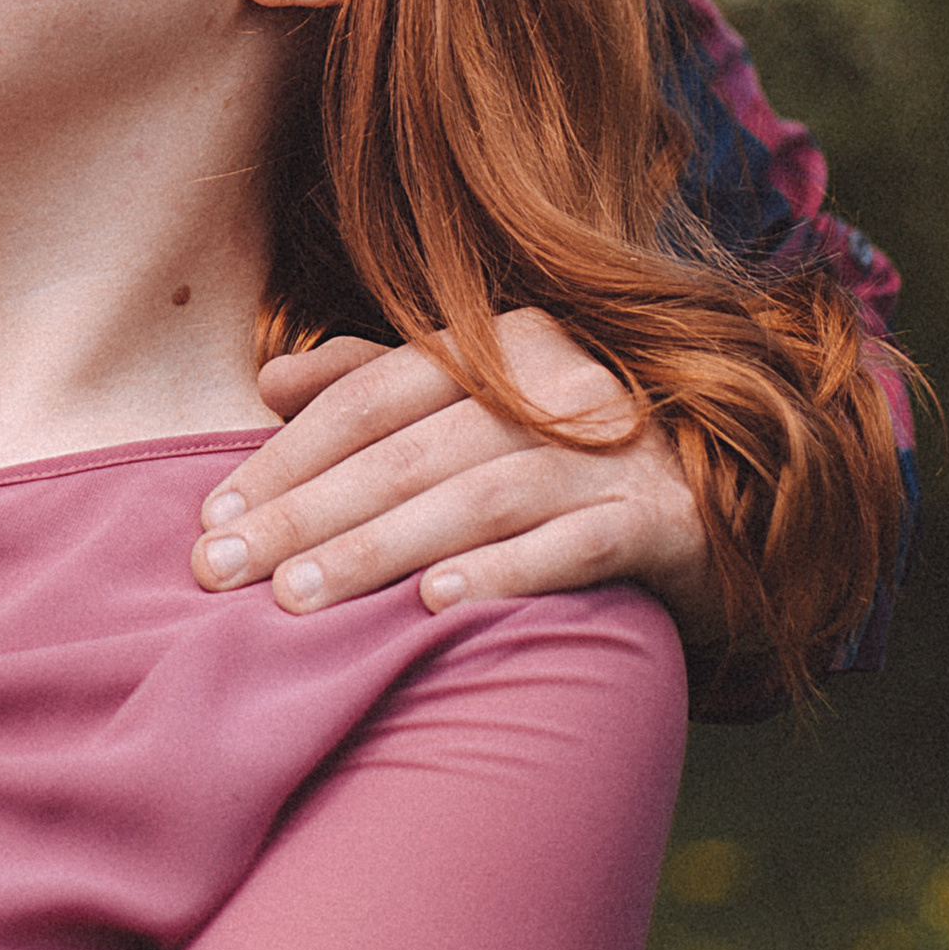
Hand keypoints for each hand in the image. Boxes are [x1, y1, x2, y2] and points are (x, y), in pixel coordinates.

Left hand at [190, 308, 722, 639]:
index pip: (372, 395)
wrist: (737, 498)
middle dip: (304, 514)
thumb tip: (270, 381)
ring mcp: (616, 452)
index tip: (212, 515)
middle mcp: (555, 384)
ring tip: (297, 598)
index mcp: (500, 343)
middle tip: (221, 570)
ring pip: (475, 497)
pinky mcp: (667, 522)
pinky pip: (574, 545)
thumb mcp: (478, 407)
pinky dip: (502, 572)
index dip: (287, 455)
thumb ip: (373, 386)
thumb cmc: (570, 456)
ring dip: (378, 550)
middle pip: (407, 451)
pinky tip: (435, 606)